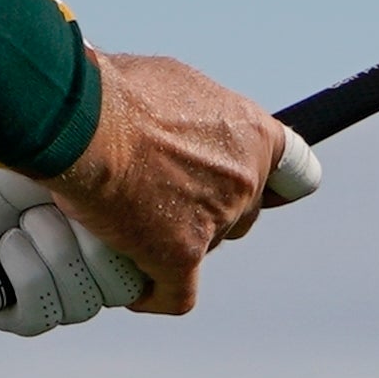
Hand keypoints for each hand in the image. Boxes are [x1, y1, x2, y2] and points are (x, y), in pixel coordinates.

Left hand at [0, 139, 141, 336]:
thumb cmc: (4, 146)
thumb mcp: (80, 145)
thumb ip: (129, 157)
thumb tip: (167, 152)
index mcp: (103, 220)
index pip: (152, 256)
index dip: (143, 238)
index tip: (122, 203)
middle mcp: (77, 261)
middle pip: (125, 287)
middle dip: (98, 244)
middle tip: (64, 206)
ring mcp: (45, 290)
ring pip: (85, 304)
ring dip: (56, 255)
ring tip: (25, 220)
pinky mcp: (9, 314)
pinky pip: (42, 316)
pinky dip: (26, 274)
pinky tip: (4, 244)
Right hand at [41, 52, 301, 315]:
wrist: (83, 121)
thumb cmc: (116, 92)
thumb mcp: (172, 83)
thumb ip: (192, 115)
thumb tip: (176, 126)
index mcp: (251, 132)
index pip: (294, 172)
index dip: (275, 184)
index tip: (263, 191)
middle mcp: (245, 178)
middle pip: (241, 213)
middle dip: (208, 210)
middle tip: (161, 196)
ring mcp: (216, 220)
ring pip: (205, 247)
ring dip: (174, 242)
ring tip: (128, 225)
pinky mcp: (180, 255)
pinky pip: (175, 294)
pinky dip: (153, 293)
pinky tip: (133, 287)